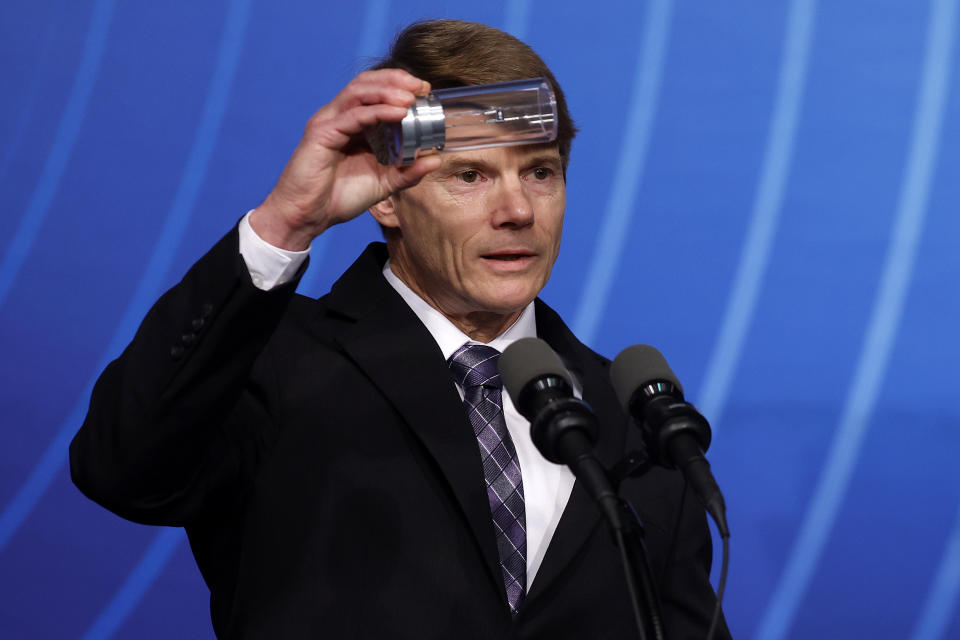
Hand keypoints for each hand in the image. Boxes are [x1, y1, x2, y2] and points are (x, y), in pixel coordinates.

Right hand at [251, 69, 441, 249]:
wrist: (307, 217)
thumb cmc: (338, 198)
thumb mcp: (383, 184)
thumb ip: (408, 172)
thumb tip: (435, 159)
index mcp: (354, 124)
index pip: (376, 91)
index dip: (400, 85)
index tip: (426, 91)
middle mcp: (340, 117)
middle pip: (367, 83)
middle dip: (396, 80)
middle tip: (421, 87)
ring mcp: (329, 122)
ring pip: (359, 92)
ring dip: (388, 90)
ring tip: (411, 96)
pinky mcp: (321, 133)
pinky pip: (353, 115)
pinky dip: (377, 111)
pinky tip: (398, 113)